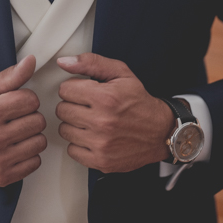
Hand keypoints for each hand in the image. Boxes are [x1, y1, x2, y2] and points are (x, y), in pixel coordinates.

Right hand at [0, 55, 46, 186]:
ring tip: (15, 134)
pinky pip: (35, 162)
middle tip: (14, 120)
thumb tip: (32, 61)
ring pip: (39, 142)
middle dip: (29, 117)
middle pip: (38, 121)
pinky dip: (28, 155)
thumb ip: (10, 76)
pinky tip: (15, 149)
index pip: (31, 100)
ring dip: (31, 136)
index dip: (25, 99)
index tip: (14, 104)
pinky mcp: (3, 177)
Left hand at [55, 53, 174, 172]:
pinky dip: (79, 144)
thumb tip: (64, 62)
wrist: (161, 132)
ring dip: (75, 125)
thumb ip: (91, 63)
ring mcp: (101, 144)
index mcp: (106, 98)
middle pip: (62, 110)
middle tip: (89, 107)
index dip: (75, 88)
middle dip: (73, 106)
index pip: (65, 90)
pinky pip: (72, 150)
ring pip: (64, 130)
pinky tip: (92, 137)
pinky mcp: (100, 160)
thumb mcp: (121, 74)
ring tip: (91, 122)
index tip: (85, 93)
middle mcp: (102, 122)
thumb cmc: (140, 103)